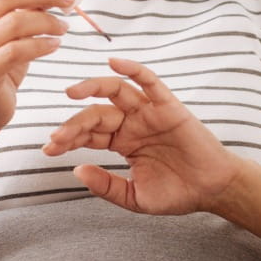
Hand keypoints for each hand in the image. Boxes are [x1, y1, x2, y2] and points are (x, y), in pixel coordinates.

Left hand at [42, 58, 241, 214]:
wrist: (211, 191)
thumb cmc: (177, 193)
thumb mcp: (134, 197)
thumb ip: (107, 186)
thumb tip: (77, 170)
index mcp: (122, 142)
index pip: (89, 134)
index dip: (67, 139)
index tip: (48, 150)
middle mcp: (132, 123)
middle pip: (96, 113)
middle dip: (74, 124)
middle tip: (57, 137)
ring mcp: (149, 112)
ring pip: (117, 91)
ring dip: (93, 87)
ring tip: (71, 92)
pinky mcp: (169, 106)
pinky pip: (150, 82)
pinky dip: (133, 69)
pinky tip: (115, 63)